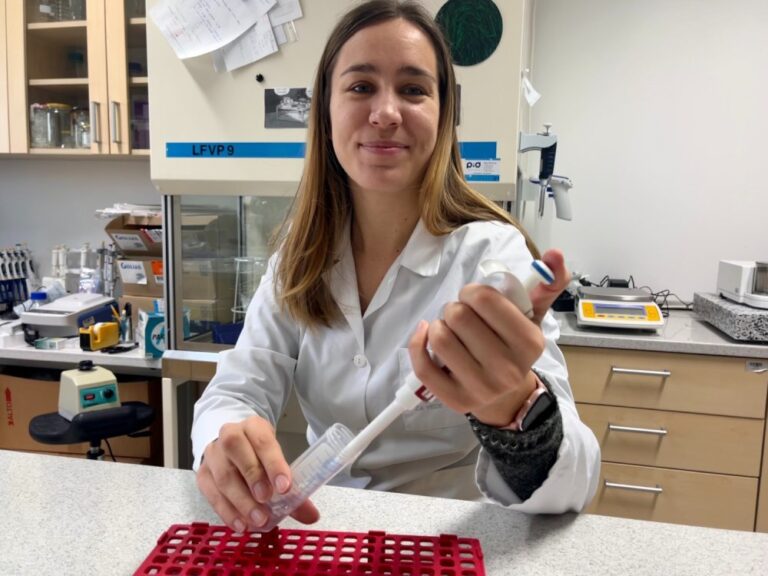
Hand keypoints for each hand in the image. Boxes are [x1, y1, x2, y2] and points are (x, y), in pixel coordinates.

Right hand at [196, 415, 318, 531]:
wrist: (231, 445)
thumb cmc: (257, 453)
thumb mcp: (276, 459)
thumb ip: (294, 487)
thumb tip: (312, 515)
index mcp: (253, 426)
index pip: (263, 441)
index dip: (274, 464)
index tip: (285, 487)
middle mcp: (229, 435)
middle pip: (237, 451)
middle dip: (253, 478)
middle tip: (267, 501)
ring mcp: (213, 454)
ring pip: (223, 476)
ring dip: (241, 501)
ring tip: (258, 521)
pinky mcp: (202, 474)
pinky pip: (212, 494)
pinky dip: (227, 512)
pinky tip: (241, 525)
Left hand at [408, 249, 568, 426]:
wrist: (507, 396)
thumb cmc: (514, 347)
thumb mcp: (533, 316)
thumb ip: (546, 284)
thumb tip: (554, 253)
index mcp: (529, 342)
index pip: (484, 299)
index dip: (472, 291)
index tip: (473, 297)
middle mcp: (507, 368)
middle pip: (458, 316)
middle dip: (455, 308)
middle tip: (461, 316)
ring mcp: (481, 388)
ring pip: (440, 338)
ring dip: (438, 325)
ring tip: (449, 329)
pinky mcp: (455, 400)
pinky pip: (424, 366)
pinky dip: (418, 343)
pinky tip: (427, 334)